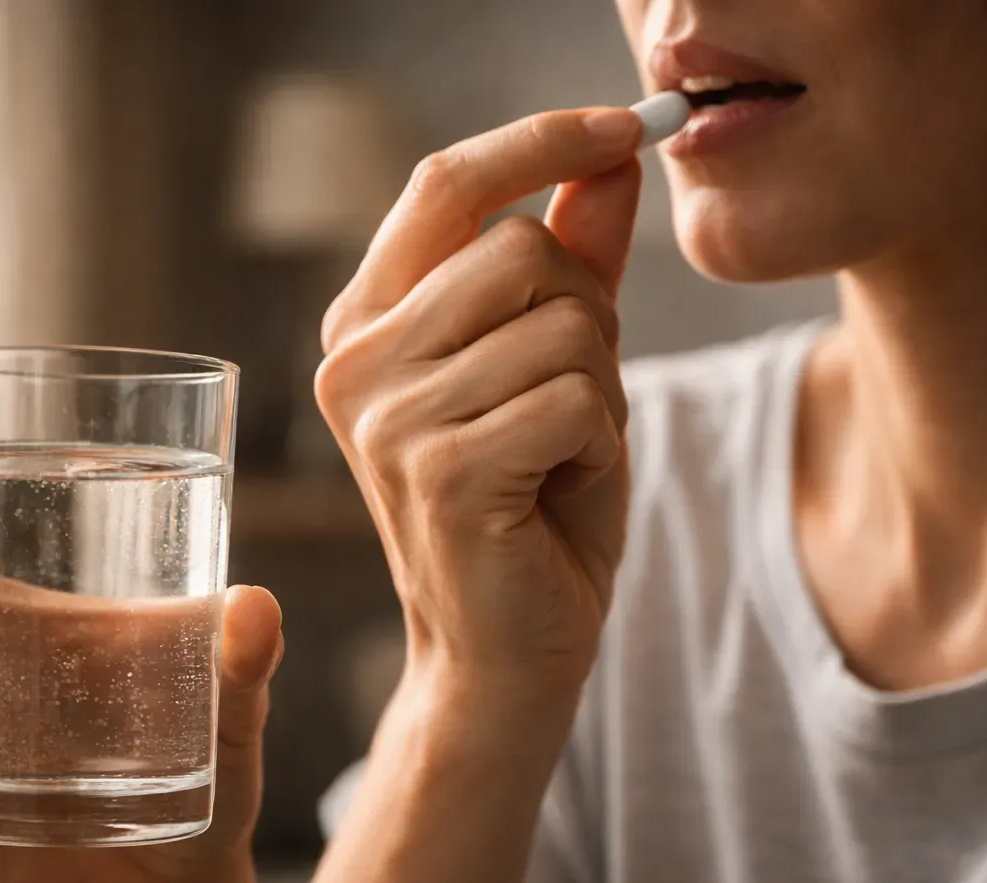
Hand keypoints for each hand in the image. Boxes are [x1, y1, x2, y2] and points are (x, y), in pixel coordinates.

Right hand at [316, 107, 643, 699]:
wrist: (505, 653)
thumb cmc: (529, 508)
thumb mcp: (553, 368)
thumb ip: (575, 261)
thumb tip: (612, 154)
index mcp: (366, 323)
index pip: (445, 184)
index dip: (541, 139)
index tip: (630, 125)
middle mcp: (355, 361)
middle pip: (525, 248)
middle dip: (591, 319)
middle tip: (572, 403)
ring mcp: (389, 418)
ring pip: (568, 324)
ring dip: (601, 394)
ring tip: (557, 458)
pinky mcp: (441, 473)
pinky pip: (579, 398)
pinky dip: (603, 444)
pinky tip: (560, 491)